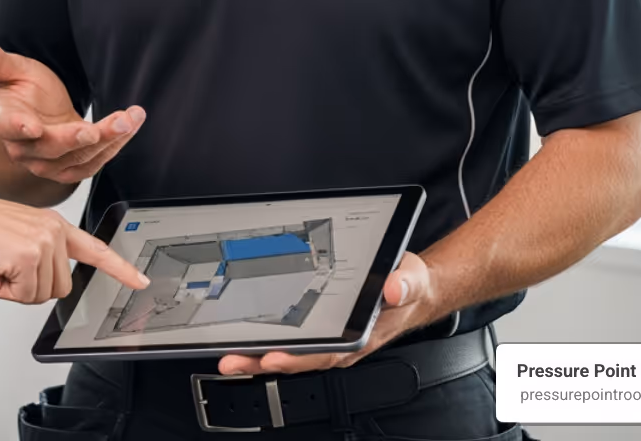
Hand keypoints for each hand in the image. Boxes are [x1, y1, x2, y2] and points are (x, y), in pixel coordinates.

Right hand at [0, 38, 144, 183]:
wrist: (36, 109)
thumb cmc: (22, 88)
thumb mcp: (11, 68)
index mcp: (6, 121)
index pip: (10, 127)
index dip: (20, 128)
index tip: (33, 127)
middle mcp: (25, 147)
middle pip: (52, 147)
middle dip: (80, 137)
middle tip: (105, 124)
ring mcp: (48, 161)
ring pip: (79, 158)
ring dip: (108, 140)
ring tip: (128, 119)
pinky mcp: (69, 167)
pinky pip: (93, 163)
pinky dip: (114, 147)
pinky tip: (128, 127)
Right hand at [0, 191, 149, 302]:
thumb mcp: (20, 234)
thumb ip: (42, 251)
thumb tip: (48, 280)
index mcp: (55, 225)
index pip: (95, 249)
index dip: (120, 269)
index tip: (140, 281)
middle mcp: (54, 231)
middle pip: (61, 288)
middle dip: (32, 287)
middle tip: (8, 266)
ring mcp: (43, 243)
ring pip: (42, 295)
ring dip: (16, 289)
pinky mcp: (28, 258)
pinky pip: (23, 297)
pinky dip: (4, 291)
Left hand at [217, 252, 442, 375]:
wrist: (409, 289)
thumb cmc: (406, 288)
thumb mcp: (411, 280)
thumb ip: (403, 284)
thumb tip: (392, 288)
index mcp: (360, 337)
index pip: (324, 353)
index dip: (296, 358)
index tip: (270, 357)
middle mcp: (341, 344)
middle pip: (298, 357)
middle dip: (262, 361)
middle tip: (232, 359)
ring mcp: (329, 340)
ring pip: (290, 352)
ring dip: (258, 356)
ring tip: (230, 356)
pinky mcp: (321, 331)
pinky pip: (292, 341)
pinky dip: (267, 343)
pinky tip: (246, 342)